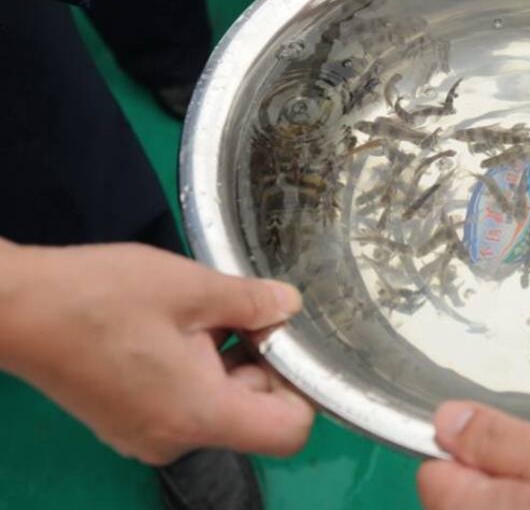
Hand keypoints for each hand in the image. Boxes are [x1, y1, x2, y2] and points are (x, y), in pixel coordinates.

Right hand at [0, 242, 313, 464]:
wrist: (15, 308)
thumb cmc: (103, 296)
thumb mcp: (192, 288)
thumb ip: (253, 302)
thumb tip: (291, 307)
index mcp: (200, 415)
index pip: (289, 431)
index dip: (303, 387)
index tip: (287, 341)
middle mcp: (175, 441)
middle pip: (255, 416)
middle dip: (262, 363)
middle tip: (244, 313)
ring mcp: (145, 437)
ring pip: (219, 406)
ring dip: (226, 361)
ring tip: (205, 313)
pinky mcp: (125, 424)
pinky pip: (184, 404)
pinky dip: (195, 369)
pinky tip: (176, 327)